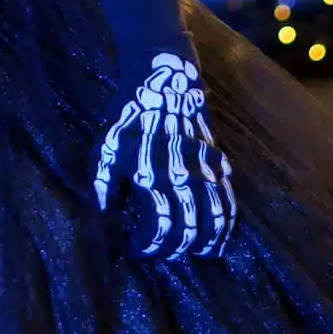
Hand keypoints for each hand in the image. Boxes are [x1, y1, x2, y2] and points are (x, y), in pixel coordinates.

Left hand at [94, 51, 235, 259]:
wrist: (164, 79)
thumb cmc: (129, 115)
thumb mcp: (106, 147)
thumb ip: (104, 183)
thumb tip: (104, 216)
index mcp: (151, 176)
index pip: (158, 227)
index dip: (148, 247)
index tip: (137, 249)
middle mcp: (181, 177)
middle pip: (189, 229)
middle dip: (177, 249)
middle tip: (165, 253)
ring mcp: (204, 169)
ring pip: (215, 217)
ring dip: (209, 241)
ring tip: (202, 255)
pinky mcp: (218, 160)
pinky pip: (228, 197)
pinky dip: (228, 220)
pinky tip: (222, 234)